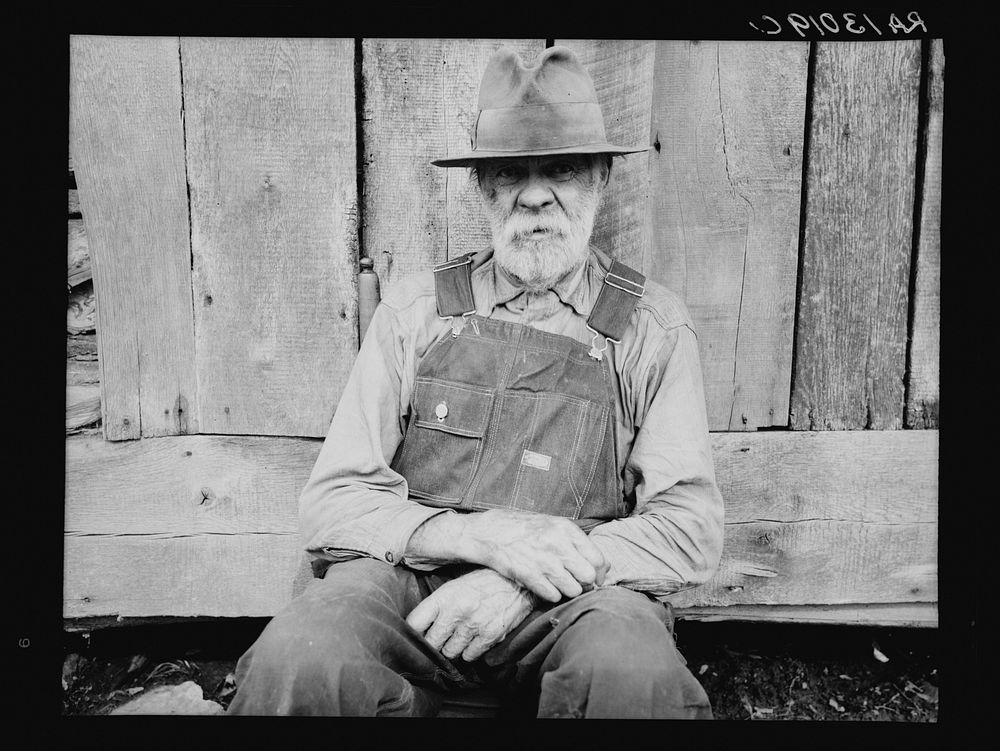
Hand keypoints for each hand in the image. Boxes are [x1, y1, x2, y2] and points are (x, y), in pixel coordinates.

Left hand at [405, 568, 535, 661]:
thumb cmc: (483, 583)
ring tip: (462, 636)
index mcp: (444, 596)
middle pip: (431, 643)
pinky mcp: (489, 636)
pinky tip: (476, 638)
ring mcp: (473, 625)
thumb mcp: (455, 586)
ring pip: (450, 653)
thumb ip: (437, 606)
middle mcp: (456, 611)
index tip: (416, 636)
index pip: (415, 623)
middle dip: (435, 643)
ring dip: (454, 648)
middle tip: (442, 639)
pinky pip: (470, 656)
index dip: (413, 633)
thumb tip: (418, 629)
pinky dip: (471, 651)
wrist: (517, 580)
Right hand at [462, 510, 609, 602]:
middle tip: (576, 583)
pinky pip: (553, 596)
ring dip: (567, 590)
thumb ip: (576, 542)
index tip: (594, 578)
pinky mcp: (529, 575)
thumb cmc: (524, 529)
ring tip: (558, 584)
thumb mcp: (553, 524)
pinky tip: (544, 586)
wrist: (489, 532)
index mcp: (566, 529)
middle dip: (585, 583)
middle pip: (589, 576)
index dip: (599, 573)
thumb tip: (603, 566)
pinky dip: (551, 595)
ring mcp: (543, 561)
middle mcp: (558, 544)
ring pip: (573, 589)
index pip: (598, 559)